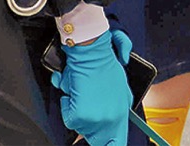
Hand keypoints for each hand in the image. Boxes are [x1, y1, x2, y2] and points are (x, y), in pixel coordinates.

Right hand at [51, 29, 133, 145]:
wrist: (92, 52)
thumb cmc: (105, 64)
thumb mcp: (121, 88)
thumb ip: (117, 107)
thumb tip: (112, 122)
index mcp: (122, 113)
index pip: (118, 143)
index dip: (111, 144)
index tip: (106, 143)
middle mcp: (111, 119)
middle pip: (96, 138)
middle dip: (89, 123)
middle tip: (88, 104)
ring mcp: (96, 118)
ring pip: (80, 126)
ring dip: (78, 111)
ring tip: (84, 92)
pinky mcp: (80, 115)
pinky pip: (68, 117)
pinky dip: (67, 104)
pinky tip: (75, 90)